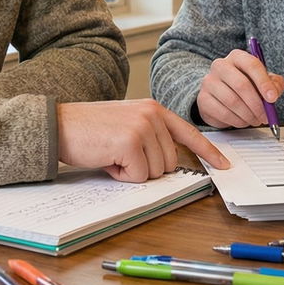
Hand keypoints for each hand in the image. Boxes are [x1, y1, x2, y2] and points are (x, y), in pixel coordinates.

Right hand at [57, 98, 230, 181]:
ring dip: (132, 171)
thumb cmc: (89, 130)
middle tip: (120, 153)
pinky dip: (120, 175)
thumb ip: (151, 136)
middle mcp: (152, 115)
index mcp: (154, 109)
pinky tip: (106, 158)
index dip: (208, 152)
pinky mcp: (130, 142)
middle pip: (170, 161)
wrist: (58, 125)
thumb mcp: (127, 124)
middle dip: (146, 167)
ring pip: (155, 171)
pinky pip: (137, 175)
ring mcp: (143, 127)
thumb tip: (171, 162)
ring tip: (112, 153)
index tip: (224, 165)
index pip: (189, 133)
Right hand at [195, 49, 283, 129]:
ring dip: (248, 115)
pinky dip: (237, 121)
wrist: (221, 96)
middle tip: (266, 116)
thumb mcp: (263, 82)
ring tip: (255, 120)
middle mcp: (220, 65)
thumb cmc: (245, 86)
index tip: (273, 98)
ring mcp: (209, 81)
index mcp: (237, 56)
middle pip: (241, 84)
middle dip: (257, 104)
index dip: (264, 83)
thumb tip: (274, 93)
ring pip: (232, 101)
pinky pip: (222, 113)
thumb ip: (274, 84)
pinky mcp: (203, 98)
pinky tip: (243, 121)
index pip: (252, 65)